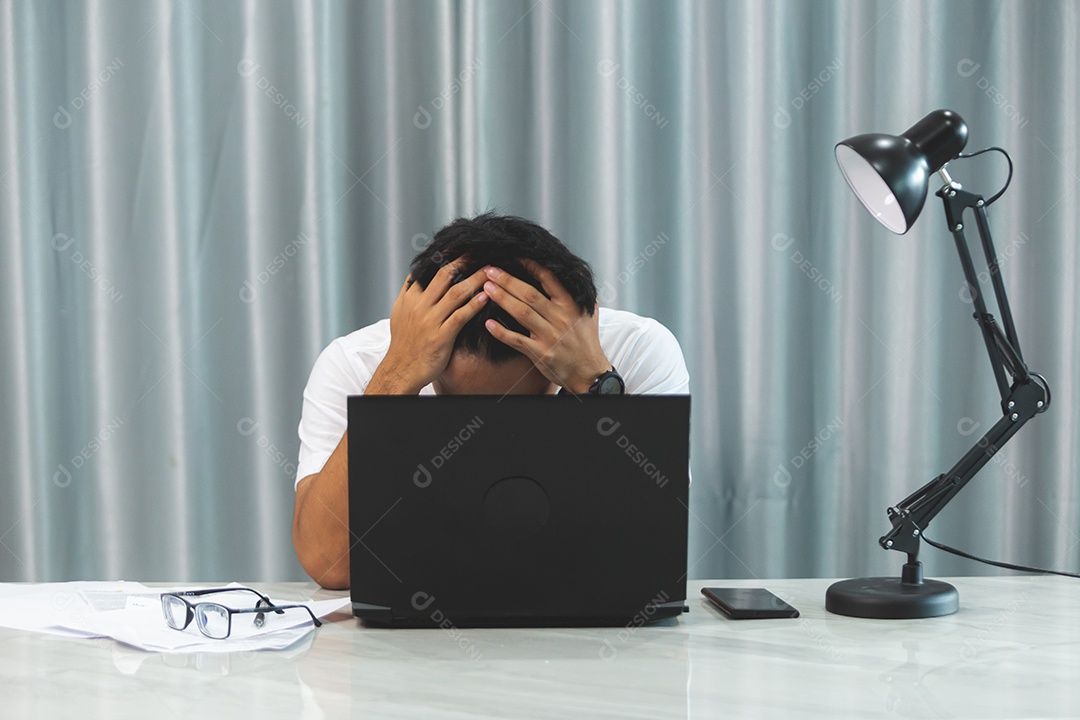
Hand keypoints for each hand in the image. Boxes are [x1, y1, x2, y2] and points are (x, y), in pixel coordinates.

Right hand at [368, 260, 489, 393]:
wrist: (401, 369)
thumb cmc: (404, 343)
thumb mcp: (399, 313)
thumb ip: (408, 293)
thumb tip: (414, 275)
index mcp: (410, 298)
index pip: (429, 270)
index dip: (446, 256)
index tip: (462, 247)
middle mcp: (419, 306)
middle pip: (444, 276)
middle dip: (464, 261)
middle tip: (480, 251)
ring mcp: (430, 320)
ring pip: (455, 293)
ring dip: (475, 280)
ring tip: (490, 271)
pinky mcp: (441, 336)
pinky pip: (460, 316)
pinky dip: (474, 305)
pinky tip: (486, 297)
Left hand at [482, 259, 611, 392]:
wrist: (589, 372)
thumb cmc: (586, 340)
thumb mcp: (589, 311)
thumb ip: (579, 291)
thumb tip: (572, 271)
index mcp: (571, 305)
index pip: (548, 279)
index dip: (530, 266)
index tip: (513, 256)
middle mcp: (560, 318)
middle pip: (530, 294)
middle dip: (508, 281)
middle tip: (490, 270)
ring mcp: (550, 336)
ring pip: (522, 313)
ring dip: (502, 299)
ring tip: (486, 288)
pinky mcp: (541, 354)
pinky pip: (518, 341)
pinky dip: (502, 332)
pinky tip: (488, 323)